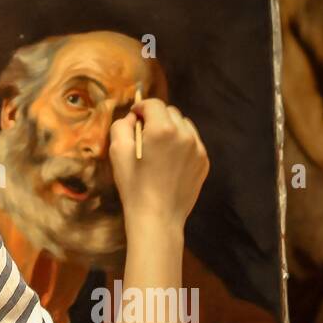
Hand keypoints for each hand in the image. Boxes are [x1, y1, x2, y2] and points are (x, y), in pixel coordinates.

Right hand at [109, 97, 208, 227]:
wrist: (158, 218)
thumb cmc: (134, 186)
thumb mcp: (117, 152)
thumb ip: (122, 126)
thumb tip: (133, 118)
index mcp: (162, 129)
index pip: (153, 104)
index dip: (141, 107)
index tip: (134, 117)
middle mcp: (184, 134)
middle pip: (170, 111)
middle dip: (156, 117)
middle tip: (144, 134)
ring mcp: (198, 149)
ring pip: (184, 125)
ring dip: (170, 128)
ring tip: (158, 147)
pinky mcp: (204, 162)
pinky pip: (192, 142)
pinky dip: (181, 143)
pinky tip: (169, 160)